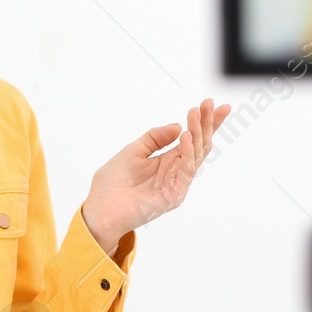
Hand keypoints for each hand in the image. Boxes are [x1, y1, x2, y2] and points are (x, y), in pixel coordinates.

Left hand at [81, 96, 230, 252]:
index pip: (192, 139)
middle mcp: (176, 172)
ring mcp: (177, 185)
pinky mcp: (173, 197)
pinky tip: (186, 137)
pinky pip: (185, 173)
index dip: (204, 122)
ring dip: (197, 133)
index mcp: (169, 160)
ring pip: (196, 156)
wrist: (99, 208)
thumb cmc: (114, 183)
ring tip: (195, 114)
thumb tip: (178, 126)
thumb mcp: (134, 150)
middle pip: (199, 145)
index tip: (212, 103)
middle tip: (210, 103)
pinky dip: (187, 153)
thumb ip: (155, 138)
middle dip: (206, 124)